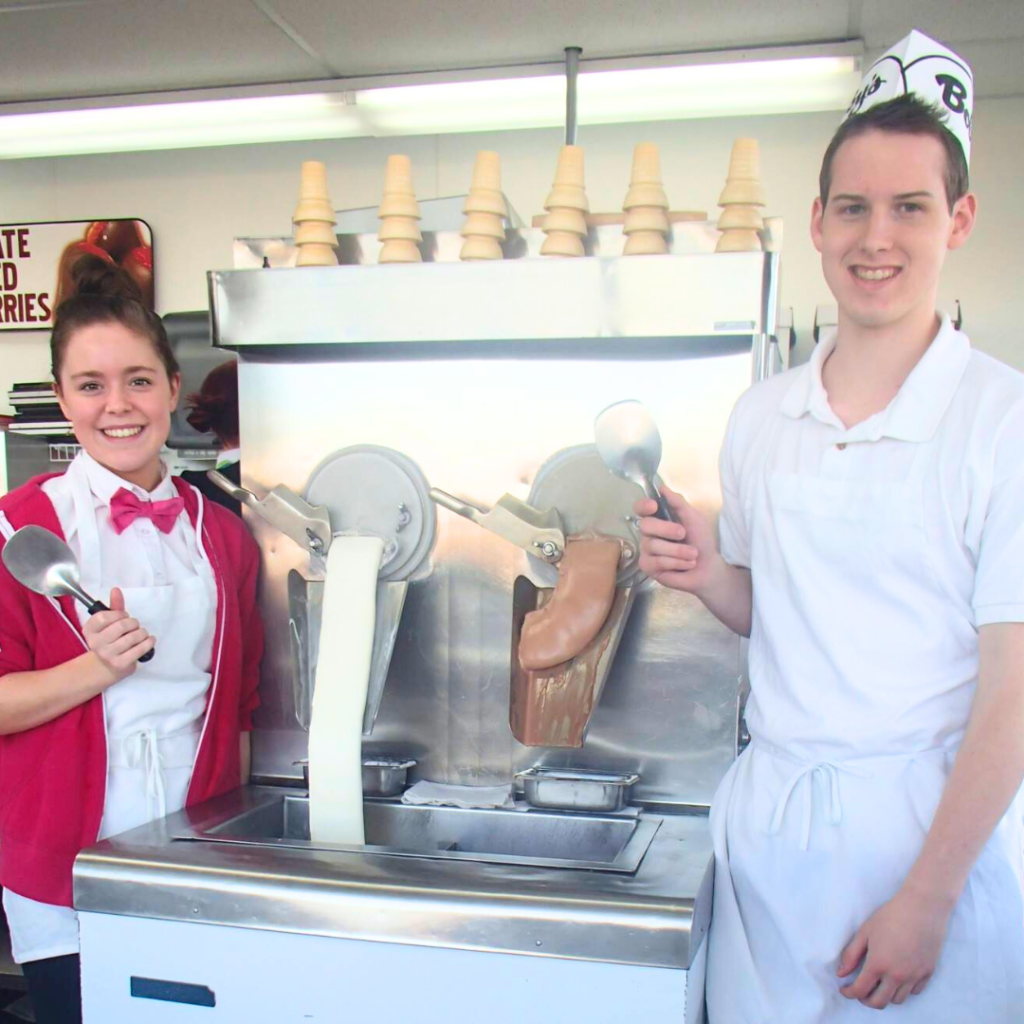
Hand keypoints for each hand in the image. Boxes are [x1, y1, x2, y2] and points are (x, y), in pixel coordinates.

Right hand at [82, 586, 154, 682]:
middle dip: (134, 623)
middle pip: (121, 626)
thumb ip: (114, 606)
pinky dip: (149, 642)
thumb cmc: (110, 640)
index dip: (119, 614)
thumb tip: (116, 589)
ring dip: (142, 633)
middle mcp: (95, 643)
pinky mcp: (120, 664)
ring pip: (132, 637)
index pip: (104, 616)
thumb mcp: (109, 623)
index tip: (123, 616)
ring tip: (142, 634)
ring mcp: (107, 655)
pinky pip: (140, 649)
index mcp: (89, 630)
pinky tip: (149, 640)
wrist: (106, 667)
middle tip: (135, 626)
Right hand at [635, 485, 720, 595]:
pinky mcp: (648, 566)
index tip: (654, 506)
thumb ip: (678, 503)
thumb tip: (662, 487)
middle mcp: (648, 533)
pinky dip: (676, 562)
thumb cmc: (701, 541)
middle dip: (666, 529)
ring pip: (653, 545)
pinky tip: (686, 564)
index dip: (643, 506)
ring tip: (693, 555)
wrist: (708, 566)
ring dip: (679, 550)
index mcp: (658, 519)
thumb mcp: (694, 518)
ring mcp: (646, 550)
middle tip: (683, 534)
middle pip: (645, 525)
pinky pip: (657, 561)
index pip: (640, 509)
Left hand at [837, 887, 951, 1008]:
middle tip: (860, 991)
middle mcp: (897, 976)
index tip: (845, 989)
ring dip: (885, 996)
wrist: (922, 908)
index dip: (849, 993)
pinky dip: (903, 990)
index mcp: (878, 965)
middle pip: (879, 1002)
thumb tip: (841, 973)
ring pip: (897, 1000)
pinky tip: (897, 979)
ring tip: (878, 985)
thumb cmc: (890, 916)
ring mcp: (914, 976)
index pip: (860, 990)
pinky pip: (914, 992)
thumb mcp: (865, 932)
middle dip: (866, 1000)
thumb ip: (851, 955)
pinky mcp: (928, 973)